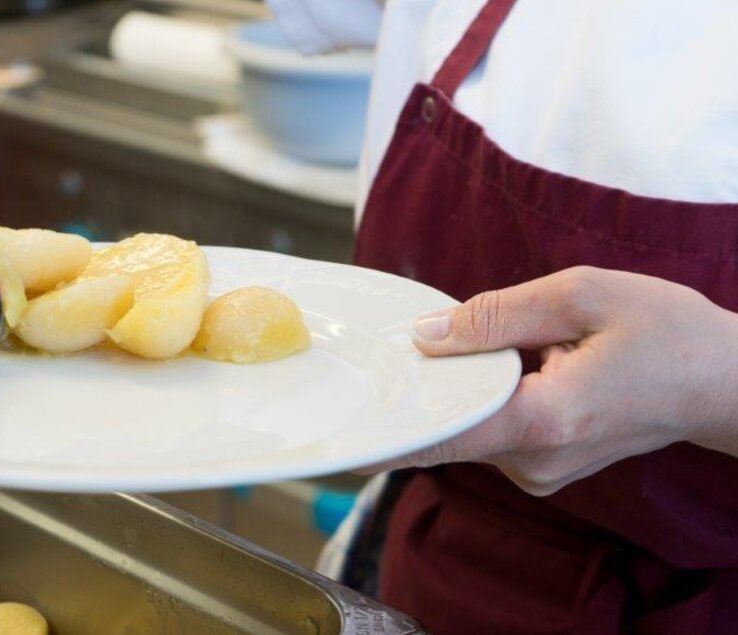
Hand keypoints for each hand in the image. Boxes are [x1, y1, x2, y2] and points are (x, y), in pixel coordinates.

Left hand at [370, 266, 737, 494]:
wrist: (727, 383)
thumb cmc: (668, 333)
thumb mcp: (582, 296)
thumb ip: (496, 316)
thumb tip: (426, 335)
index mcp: (544, 421)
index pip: (440, 434)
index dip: (387, 423)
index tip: (342, 416)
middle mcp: (534, 461)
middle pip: (447, 425)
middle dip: (424, 384)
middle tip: (400, 343)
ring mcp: (538, 472)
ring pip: (467, 426)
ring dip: (461, 386)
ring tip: (475, 343)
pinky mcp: (542, 468)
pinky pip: (489, 430)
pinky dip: (483, 398)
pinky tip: (502, 365)